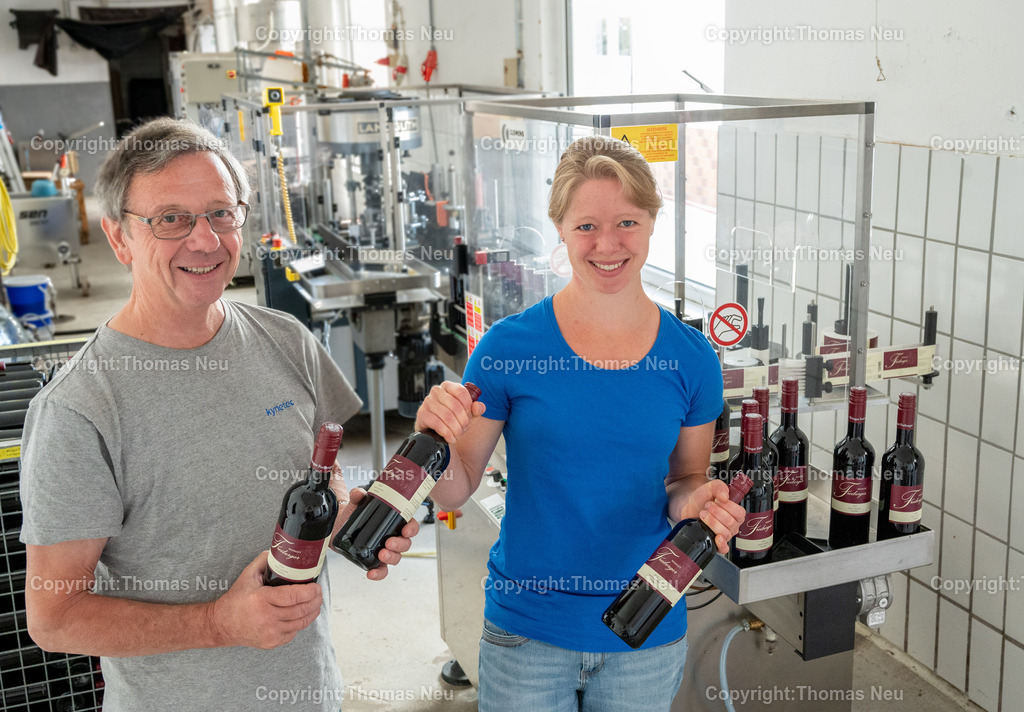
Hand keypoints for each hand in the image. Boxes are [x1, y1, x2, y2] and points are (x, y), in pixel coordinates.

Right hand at [208, 551, 322, 648]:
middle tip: (319, 593)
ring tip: (316, 603)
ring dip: (312, 612)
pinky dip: (300, 623)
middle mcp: (267, 618)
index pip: (293, 596)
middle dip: (315, 601)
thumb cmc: (236, 599)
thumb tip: (280, 552)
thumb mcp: (247, 575)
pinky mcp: (272, 643)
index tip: (316, 586)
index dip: (310, 591)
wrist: (222, 625)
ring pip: (300, 623)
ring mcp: (270, 633)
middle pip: (300, 610)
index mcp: (262, 599)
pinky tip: (302, 614)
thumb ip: (264, 561)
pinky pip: (293, 632)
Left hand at [336, 487, 419, 581]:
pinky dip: (378, 574)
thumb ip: (358, 496)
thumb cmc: (354, 514)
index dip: (412, 529)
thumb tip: (358, 493)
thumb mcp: (356, 503)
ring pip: (396, 557)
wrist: (339, 525)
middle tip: (389, 542)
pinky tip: (371, 573)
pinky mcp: (374, 561)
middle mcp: (392, 537)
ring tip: (382, 554)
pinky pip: (381, 570)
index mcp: (393, 522)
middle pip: (405, 543)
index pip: (410, 526)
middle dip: (400, 544)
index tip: (406, 530)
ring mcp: (385, 550)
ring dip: (391, 557)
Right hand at [415, 382, 485, 443]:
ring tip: (457, 434)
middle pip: (455, 406)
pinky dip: (446, 433)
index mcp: (449, 386)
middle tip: (464, 428)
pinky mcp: (422, 413)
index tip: (469, 416)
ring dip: (455, 429)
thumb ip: (477, 409)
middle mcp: (437, 390)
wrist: (437, 432)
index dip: (468, 407)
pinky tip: (450, 438)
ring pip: (447, 416)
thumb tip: (478, 406)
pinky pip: (437, 423)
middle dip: (462, 421)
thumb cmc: (453, 419)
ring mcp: (427, 401)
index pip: (461, 392)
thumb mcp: (468, 414)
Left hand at [680, 480, 745, 553]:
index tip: (716, 500)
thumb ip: (719, 487)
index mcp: (736, 512)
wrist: (689, 505)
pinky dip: (721, 544)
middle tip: (707, 506)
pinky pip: (723, 548)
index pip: (739, 513)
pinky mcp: (715, 541)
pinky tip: (716, 537)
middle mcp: (732, 525)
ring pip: (724, 533)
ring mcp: (725, 534)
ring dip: (711, 521)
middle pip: (730, 522)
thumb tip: (725, 496)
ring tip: (703, 514)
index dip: (726, 506)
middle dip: (715, 512)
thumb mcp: (711, 487)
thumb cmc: (702, 498)